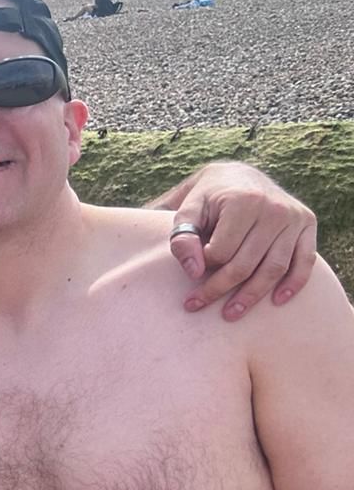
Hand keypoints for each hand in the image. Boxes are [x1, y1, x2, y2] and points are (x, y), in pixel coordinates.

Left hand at [160, 162, 317, 318]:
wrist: (238, 175)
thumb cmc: (207, 198)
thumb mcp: (187, 209)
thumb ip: (182, 237)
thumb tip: (194, 272)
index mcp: (242, 201)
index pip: (221, 251)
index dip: (203, 265)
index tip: (191, 271)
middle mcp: (273, 208)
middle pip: (246, 263)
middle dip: (218, 289)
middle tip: (195, 305)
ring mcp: (293, 217)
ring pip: (274, 268)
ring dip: (252, 296)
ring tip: (230, 314)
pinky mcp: (307, 224)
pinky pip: (305, 261)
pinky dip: (294, 284)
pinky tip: (277, 301)